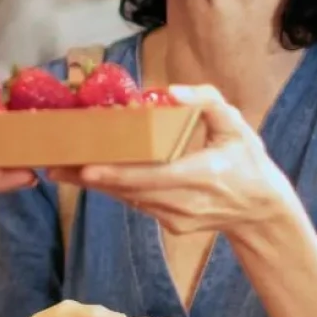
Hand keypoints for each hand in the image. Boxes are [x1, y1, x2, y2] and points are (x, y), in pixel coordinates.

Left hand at [53, 85, 291, 235]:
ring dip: (97, 184)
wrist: (261, 211)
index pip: (151, 177)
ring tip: (62, 169)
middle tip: (55, 165)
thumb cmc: (249, 162)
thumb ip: (208, 103)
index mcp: (203, 175)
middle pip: (129, 190)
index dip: (116, 174)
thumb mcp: (237, 126)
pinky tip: (92, 176)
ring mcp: (176, 218)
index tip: (85, 168)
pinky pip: (138, 203)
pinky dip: (116, 189)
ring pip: (129, 199)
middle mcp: (185, 202)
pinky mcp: (171, 225)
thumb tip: (169, 91)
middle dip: (90, 178)